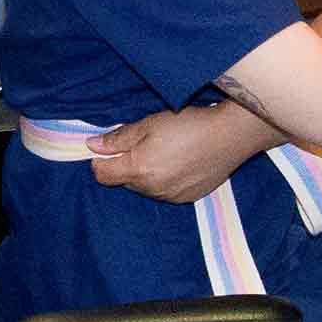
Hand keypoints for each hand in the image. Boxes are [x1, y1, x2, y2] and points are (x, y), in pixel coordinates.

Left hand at [89, 105, 272, 203]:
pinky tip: (180, 162)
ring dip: (146, 173)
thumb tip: (93, 146)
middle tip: (144, 143)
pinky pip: (165, 192)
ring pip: (145, 188)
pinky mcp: (186, 198)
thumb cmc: (188, 124)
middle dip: (126, 165)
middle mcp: (152, 189)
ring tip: (166, 151)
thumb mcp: (149, 124)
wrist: (229, 135)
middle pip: (123, 181)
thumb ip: (119, 138)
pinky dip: (165, 180)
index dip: (100, 160)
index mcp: (139, 169)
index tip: (108, 148)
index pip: (102, 174)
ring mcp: (170, 196)